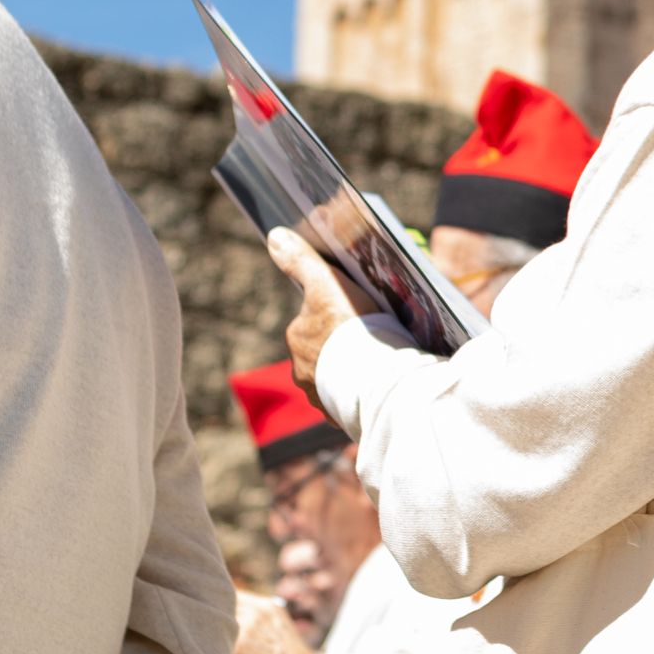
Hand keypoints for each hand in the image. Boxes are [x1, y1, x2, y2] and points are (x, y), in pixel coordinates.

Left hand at [269, 229, 374, 393]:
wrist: (378, 382)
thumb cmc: (353, 329)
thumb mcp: (329, 285)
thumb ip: (302, 262)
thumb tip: (273, 235)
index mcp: (299, 339)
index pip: (314, 322)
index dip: (336, 316)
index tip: (358, 316)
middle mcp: (302, 372)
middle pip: (324, 352)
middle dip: (341, 348)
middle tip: (371, 340)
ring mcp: (322, 397)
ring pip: (336, 379)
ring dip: (351, 374)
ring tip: (379, 366)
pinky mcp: (342, 417)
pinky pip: (350, 402)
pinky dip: (361, 395)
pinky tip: (379, 388)